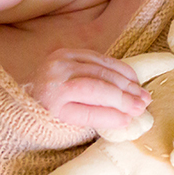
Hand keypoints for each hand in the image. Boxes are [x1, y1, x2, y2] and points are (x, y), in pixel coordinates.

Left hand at [28, 48, 151, 130]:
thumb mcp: (68, 123)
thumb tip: (127, 119)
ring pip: (101, 69)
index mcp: (52, 103)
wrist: (29, 92)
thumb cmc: (51, 113)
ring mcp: (60, 61)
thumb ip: (95, 118)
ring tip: (143, 94)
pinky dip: (118, 67)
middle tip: (144, 104)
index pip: (87, 109)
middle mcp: (54, 79)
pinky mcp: (66, 51)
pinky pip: (98, 57)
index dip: (112, 114)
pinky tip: (132, 78)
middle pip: (96, 86)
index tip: (131, 119)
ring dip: (126, 81)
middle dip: (124, 96)